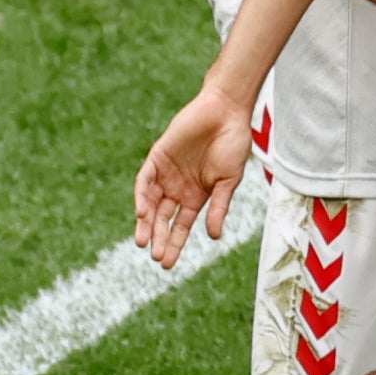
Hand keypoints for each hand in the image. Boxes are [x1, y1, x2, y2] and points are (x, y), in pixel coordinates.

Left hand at [134, 85, 252, 267]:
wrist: (226, 111)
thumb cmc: (234, 143)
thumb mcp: (229, 181)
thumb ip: (219, 207)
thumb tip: (213, 237)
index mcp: (197, 196)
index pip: (180, 225)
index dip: (174, 244)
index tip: (167, 264)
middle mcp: (178, 188)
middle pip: (163, 219)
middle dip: (159, 238)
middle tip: (156, 257)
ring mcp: (166, 173)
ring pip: (150, 203)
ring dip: (146, 222)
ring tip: (143, 241)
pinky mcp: (157, 157)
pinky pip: (144, 181)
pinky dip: (141, 196)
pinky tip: (142, 212)